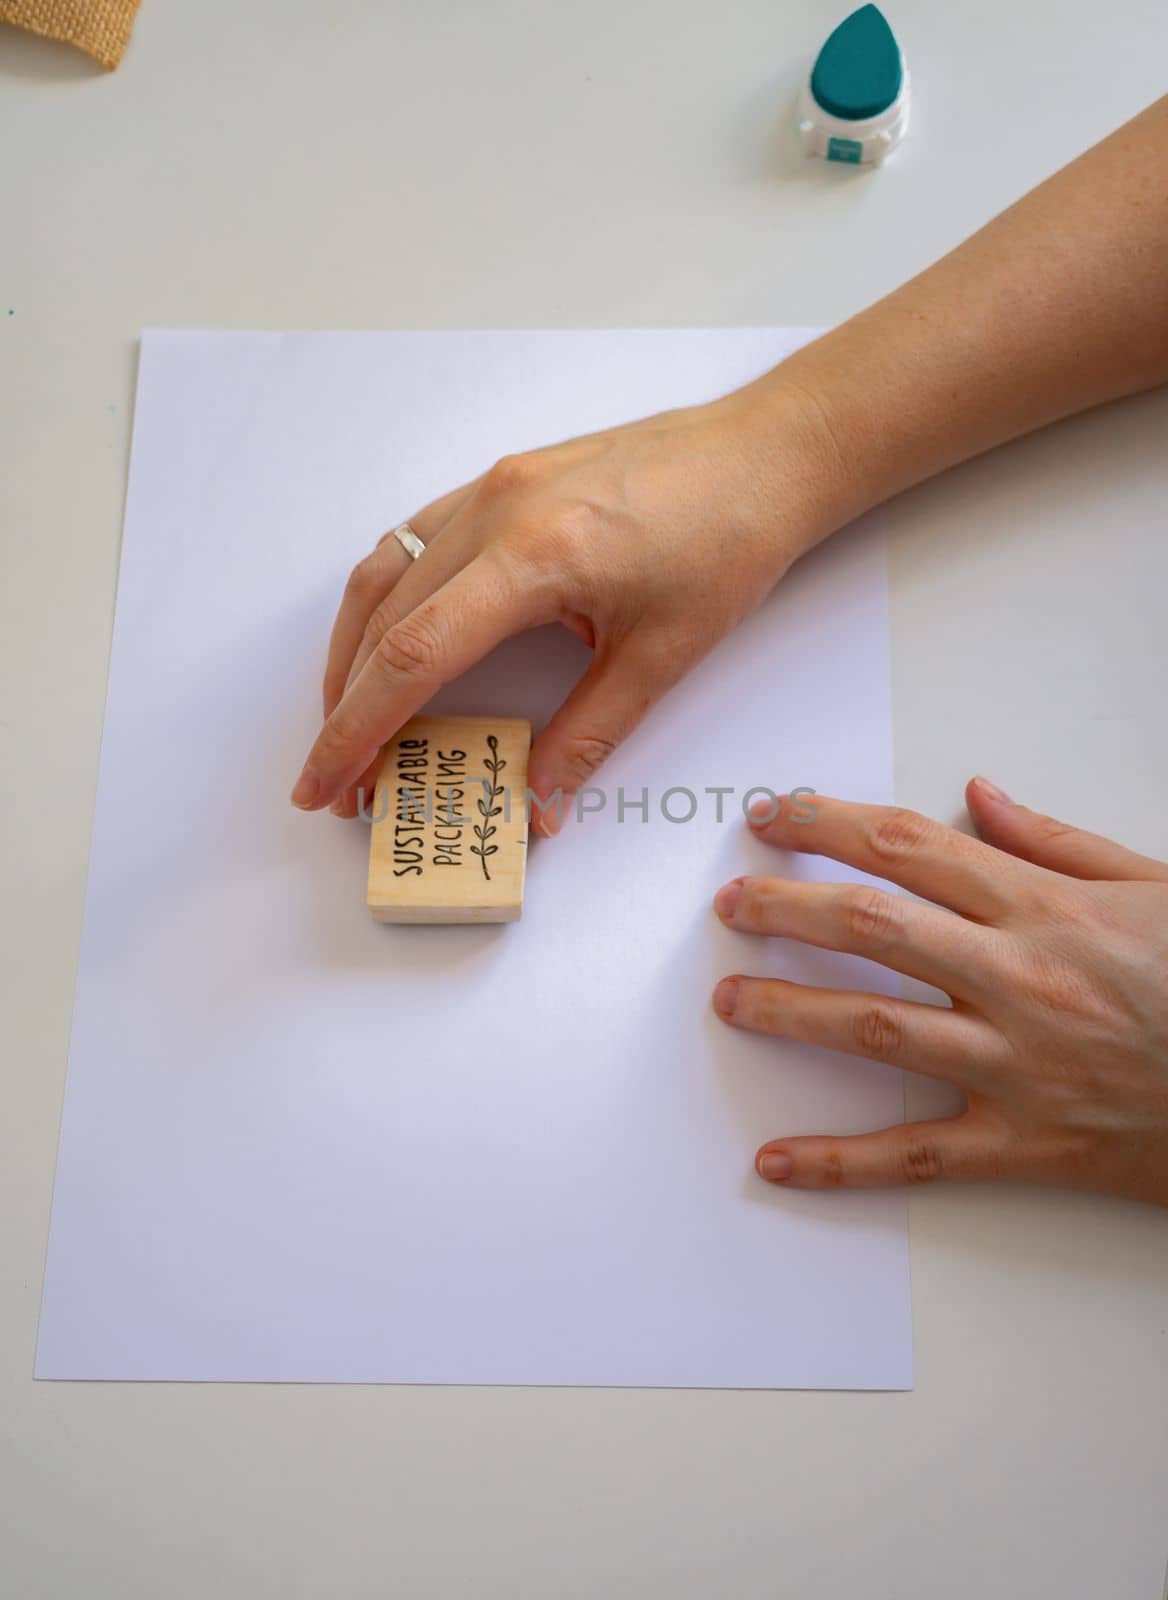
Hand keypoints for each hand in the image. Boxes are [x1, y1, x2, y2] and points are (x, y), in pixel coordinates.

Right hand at [290, 386, 840, 821]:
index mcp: (533, 556)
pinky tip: (389, 640)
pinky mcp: (502, 479)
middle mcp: (494, 511)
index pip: (412, 657)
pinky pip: (413, 539)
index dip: (357, 731)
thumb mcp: (662, 657)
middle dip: (346, 709)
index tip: (325, 787)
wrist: (766, 454)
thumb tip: (538, 806)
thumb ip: (588, 736)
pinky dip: (385, 599)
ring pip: (384, 574)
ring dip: (352, 653)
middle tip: (335, 780)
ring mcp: (491, 487)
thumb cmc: (728, 542)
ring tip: (348, 720)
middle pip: (382, 621)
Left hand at [712, 778, 1167, 1206]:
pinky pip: (918, 1156)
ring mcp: (1018, 1064)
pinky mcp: (1025, 1142)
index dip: (828, 826)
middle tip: (730, 904)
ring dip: (790, 1010)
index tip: (774, 819)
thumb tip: (977, 795)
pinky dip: (841, 1164)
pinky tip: (776, 1164)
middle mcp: (1020, 977)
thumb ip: (1056, 840)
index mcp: (1046, 907)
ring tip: (730, 999)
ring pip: (877, 1029)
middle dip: (786, 908)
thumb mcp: (1152, 884)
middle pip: (873, 928)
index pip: (909, 848)